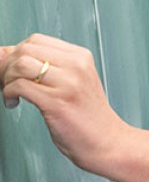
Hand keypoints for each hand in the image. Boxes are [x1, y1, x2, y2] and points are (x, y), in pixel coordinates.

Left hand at [0, 33, 127, 172]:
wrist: (106, 141)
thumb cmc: (88, 117)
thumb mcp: (72, 83)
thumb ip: (45, 67)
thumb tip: (5, 53)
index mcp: (80, 57)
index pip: (37, 40)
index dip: (16, 52)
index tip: (10, 68)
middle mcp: (76, 66)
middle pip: (26, 49)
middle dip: (7, 65)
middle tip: (5, 82)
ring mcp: (67, 83)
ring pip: (21, 65)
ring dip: (6, 79)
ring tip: (9, 92)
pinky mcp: (56, 102)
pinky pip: (20, 86)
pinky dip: (8, 93)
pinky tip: (13, 102)